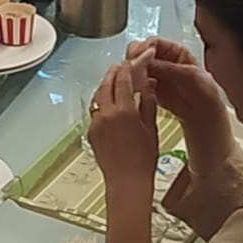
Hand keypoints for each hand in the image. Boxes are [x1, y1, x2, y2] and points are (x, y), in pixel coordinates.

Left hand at [86, 56, 159, 196]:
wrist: (127, 182)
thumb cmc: (143, 160)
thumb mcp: (151, 128)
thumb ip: (148, 103)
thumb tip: (148, 86)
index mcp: (124, 111)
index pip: (124, 79)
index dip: (130, 66)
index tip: (136, 59)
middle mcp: (106, 114)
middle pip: (108, 83)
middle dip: (116, 72)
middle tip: (123, 66)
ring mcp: (96, 123)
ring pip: (98, 95)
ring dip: (107, 84)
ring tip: (116, 81)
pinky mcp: (91, 132)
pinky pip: (95, 110)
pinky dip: (102, 101)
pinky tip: (110, 102)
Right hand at [128, 36, 229, 134]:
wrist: (202, 112)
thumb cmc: (203, 91)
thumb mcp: (189, 75)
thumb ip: (168, 67)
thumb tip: (149, 60)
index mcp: (175, 51)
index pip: (155, 43)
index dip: (145, 48)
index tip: (140, 55)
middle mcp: (163, 60)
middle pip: (142, 52)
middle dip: (135, 57)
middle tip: (132, 65)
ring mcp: (155, 73)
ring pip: (137, 66)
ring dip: (132, 71)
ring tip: (133, 77)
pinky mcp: (150, 87)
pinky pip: (137, 81)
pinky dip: (134, 83)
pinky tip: (136, 87)